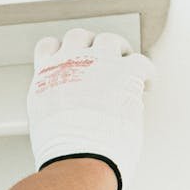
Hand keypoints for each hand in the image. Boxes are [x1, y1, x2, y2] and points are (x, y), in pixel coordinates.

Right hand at [27, 28, 155, 189]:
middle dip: (90, 45)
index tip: (68, 58)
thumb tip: (64, 111)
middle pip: (78, 36)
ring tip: (126, 65)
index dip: (59, 50)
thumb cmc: (62, 148)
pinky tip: (146, 85)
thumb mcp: (43, 120)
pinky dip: (146, 73)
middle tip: (102, 59)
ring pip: (110, 39)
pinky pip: (142, 61)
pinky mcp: (126, 72)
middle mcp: (70, 62)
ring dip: (119, 50)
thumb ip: (53, 103)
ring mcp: (99, 63)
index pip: (47, 47)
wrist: (79, 154)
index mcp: (46, 75)